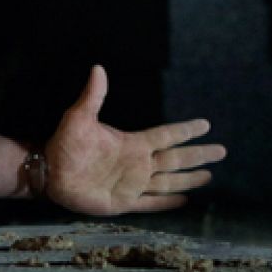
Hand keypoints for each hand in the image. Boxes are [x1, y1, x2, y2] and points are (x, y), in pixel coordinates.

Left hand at [45, 65, 226, 214]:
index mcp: (132, 144)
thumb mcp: (78, 117)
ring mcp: (133, 184)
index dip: (185, 131)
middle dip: (199, 155)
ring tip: (210, 176)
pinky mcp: (124, 202)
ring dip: (189, 179)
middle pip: (176, 159)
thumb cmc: (64, 144)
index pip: (166, 136)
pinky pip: (151, 203)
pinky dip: (167, 203)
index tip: (206, 125)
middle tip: (221, 151)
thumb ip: (93, 96)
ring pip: (169, 182)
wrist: (49, 173)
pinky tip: (184, 201)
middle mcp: (137, 164)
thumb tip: (98, 68)